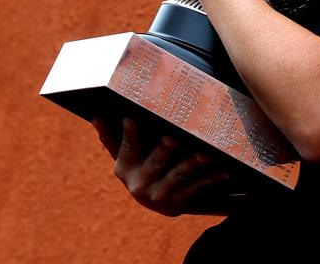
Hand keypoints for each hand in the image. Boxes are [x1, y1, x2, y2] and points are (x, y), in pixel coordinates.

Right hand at [93, 117, 238, 216]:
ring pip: (179, 177)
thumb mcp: (123, 156)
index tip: (131, 117)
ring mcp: (160, 196)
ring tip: (205, 153)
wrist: (154, 200)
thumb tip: (95, 116)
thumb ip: (111, 139)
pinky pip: (198, 189)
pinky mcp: (178, 203)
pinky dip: (212, 179)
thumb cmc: (138, 165)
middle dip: (164, 151)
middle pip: (155, 163)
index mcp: (124, 168)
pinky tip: (225, 170)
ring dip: (192, 165)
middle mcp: (140, 185)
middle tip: (173, 137)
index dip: (129, 135)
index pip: (126, 149)